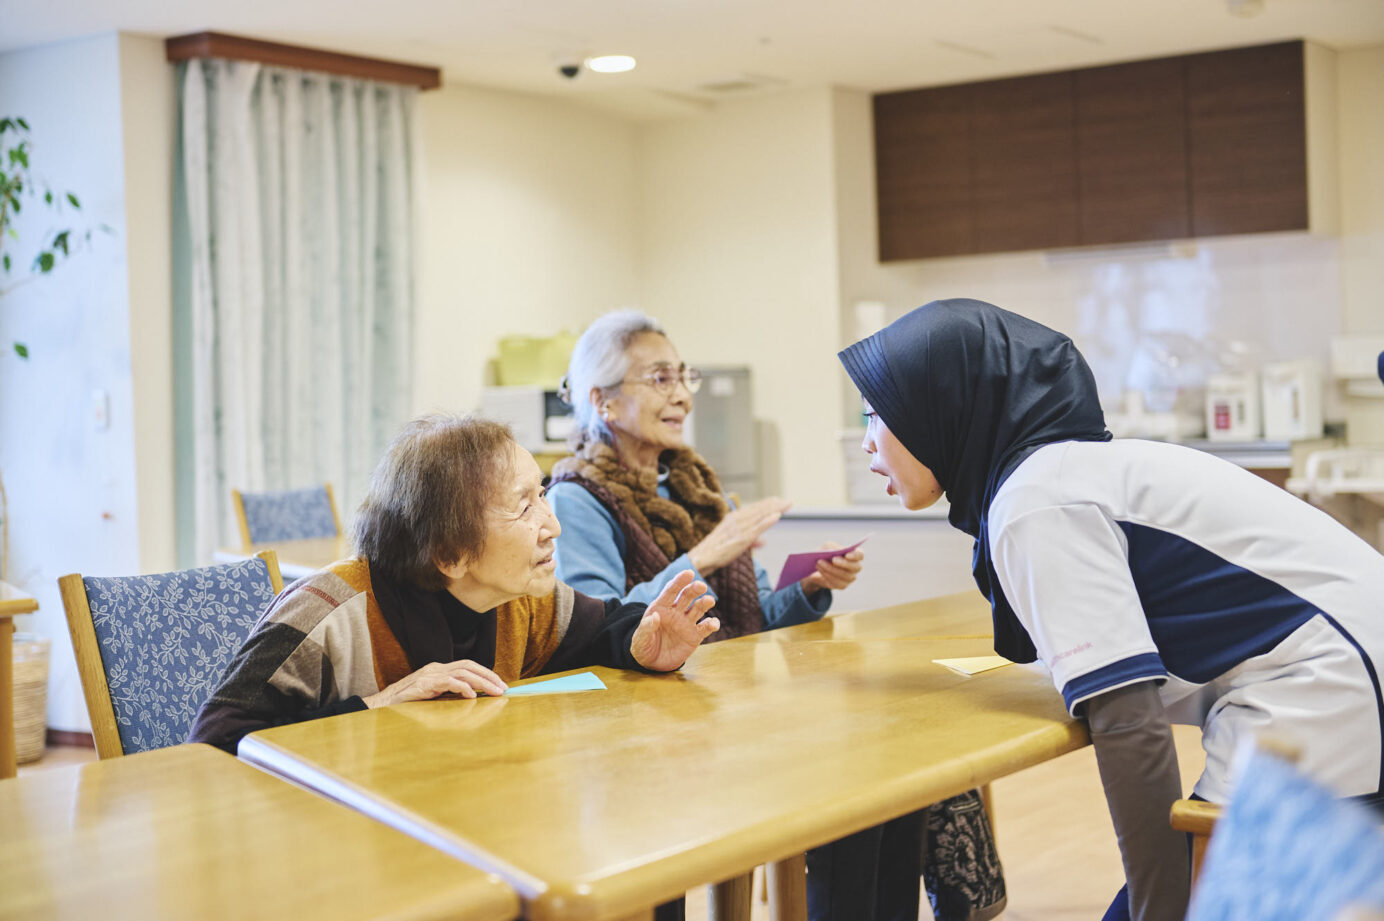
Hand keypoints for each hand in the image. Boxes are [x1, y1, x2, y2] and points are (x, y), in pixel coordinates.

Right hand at [363, 659, 507, 707]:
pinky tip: (472, 695)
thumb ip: (450, 694)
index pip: (468, 666)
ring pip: (462, 672)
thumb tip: (474, 699)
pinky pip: (447, 682)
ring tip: (494, 692)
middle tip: (503, 688)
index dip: (485, 673)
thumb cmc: (408, 703)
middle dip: (488, 676)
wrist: (383, 706)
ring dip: (481, 682)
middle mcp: (437, 668)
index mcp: (440, 670)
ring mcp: (430, 674)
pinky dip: (461, 687)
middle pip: (469, 666)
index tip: (500, 684)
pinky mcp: (423, 684)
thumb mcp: (433, 696)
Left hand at [630, 569, 720, 671]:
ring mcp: (686, 623)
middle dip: (694, 589)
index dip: (679, 581)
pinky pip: (705, 627)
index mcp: (660, 608)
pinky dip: (712, 624)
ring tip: (709, 601)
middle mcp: (675, 612)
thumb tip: (655, 616)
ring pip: (698, 608)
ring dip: (705, 603)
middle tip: (700, 586)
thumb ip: (646, 628)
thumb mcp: (639, 640)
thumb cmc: (643, 647)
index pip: (670, 591)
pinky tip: (714, 624)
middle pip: (686, 596)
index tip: (688, 573)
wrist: (652, 663)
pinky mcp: (695, 636)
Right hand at [688, 497, 791, 574]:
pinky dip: (767, 521)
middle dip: (774, 505)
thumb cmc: (717, 551)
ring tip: (786, 504)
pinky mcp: (741, 538)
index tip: (778, 501)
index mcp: (733, 518)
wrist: (702, 558)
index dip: (767, 504)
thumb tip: (764, 542)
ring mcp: (739, 529)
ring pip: (759, 516)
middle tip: (788, 501)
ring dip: (774, 509)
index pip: (753, 509)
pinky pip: (757, 527)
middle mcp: (736, 520)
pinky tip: (778, 516)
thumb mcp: (736, 543)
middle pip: (758, 510)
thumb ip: (752, 541)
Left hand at [800, 543, 863, 597]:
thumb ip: (832, 547)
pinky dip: (828, 576)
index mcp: (854, 555)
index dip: (855, 555)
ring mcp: (850, 577)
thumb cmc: (825, 554)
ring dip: (832, 569)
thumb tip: (834, 552)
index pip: (860, 555)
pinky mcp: (842, 585)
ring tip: (820, 563)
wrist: (817, 567)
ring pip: (845, 576)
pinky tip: (820, 570)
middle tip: (833, 560)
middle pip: (856, 567)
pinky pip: (837, 583)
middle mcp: (855, 567)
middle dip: (844, 563)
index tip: (847, 555)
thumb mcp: (827, 547)